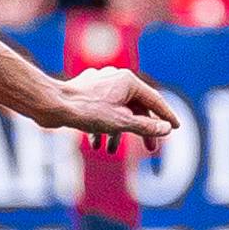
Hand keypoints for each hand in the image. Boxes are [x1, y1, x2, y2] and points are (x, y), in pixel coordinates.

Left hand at [48, 65, 177, 152]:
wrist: (52, 104)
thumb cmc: (86, 111)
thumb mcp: (121, 123)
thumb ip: (146, 126)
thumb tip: (166, 129)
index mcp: (128, 81)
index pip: (154, 100)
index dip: (166, 116)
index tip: (176, 128)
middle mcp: (115, 78)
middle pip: (136, 107)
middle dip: (141, 130)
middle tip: (151, 150)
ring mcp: (100, 84)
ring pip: (117, 110)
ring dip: (118, 132)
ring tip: (111, 151)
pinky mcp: (86, 92)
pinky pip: (101, 110)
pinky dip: (102, 127)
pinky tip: (96, 144)